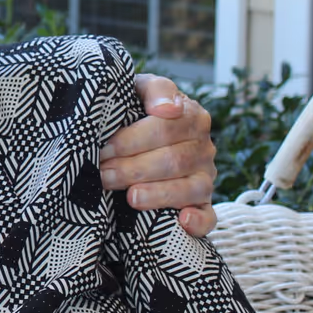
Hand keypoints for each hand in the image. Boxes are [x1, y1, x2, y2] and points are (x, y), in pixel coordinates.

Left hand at [102, 73, 217, 236]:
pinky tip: (181, 221)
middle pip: (174, 160)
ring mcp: (205, 178)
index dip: (132, 141)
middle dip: (134, 169)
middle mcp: (203, 148)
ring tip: (128, 197)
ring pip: (190, 189)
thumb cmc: (137, 113)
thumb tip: (169, 108)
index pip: (166, 128)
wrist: (138, 140)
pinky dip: (197, 222)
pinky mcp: (203, 205)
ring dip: (157, 195)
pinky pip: (208, 217)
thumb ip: (155, 90)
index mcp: (192, 116)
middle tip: (104, 174)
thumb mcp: (141, 91)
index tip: (105, 148)